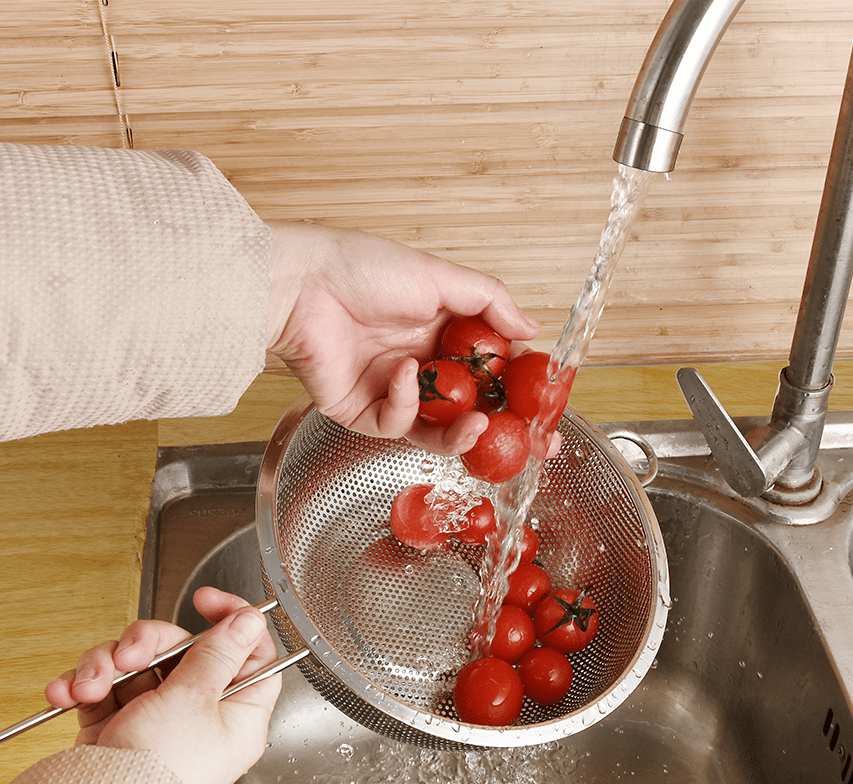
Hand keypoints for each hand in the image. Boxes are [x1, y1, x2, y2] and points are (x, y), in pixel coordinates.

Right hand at [45, 588, 280, 783]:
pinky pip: (104, 687)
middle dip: (149, 644)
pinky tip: (68, 693)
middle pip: (184, 650)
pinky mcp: (115, 728)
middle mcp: (199, 715)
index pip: (250, 653)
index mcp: (237, 712)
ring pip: (138, 663)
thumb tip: (247, 621)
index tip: (205, 601)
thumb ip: (217, 653)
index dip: (231, 622)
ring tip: (92, 685)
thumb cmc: (159, 775)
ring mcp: (156, 720)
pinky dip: (84, 685)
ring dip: (107, 664)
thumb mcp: (194, 699)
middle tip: (132, 656)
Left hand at [267, 222, 541, 455]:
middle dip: (507, 431)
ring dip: (464, 432)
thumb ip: (491, 303)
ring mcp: (394, 393)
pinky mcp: (364, 413)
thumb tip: (532, 329)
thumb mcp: (440, 277)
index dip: (522, 391)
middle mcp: (424, 367)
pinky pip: (398, 422)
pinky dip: (407, 400)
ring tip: (481, 423)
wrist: (303, 283)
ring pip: (440, 431)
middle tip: (537, 444)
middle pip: (475, 410)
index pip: (494, 372)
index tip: (549, 406)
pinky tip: (402, 370)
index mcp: (444, 336)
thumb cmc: (365, 269)